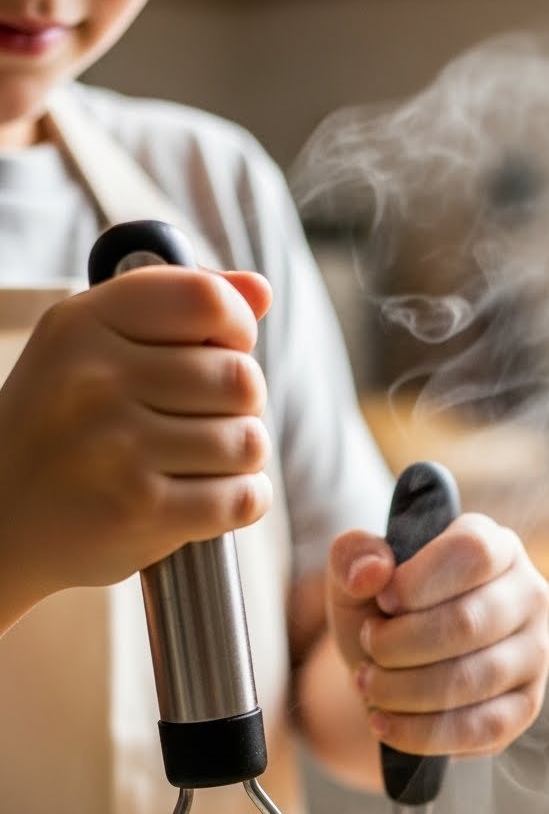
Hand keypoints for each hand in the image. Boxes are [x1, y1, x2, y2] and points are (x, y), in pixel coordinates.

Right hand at [0, 265, 271, 625]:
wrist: (0, 523)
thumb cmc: (59, 431)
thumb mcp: (90, 349)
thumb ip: (176, 307)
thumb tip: (258, 291)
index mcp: (82, 326)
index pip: (207, 301)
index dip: (236, 329)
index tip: (223, 351)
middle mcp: (96, 382)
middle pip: (241, 378)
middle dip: (241, 403)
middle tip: (207, 419)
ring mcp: (118, 450)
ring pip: (248, 440)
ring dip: (242, 456)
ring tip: (204, 461)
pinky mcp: (142, 512)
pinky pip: (242, 497)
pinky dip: (244, 500)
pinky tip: (212, 497)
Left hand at [327, 511, 548, 756]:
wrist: (392, 669)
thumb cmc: (381, 611)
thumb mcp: (355, 575)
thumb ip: (353, 556)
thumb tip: (373, 572)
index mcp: (493, 545)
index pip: (473, 553)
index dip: (419, 581)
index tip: (383, 601)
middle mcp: (528, 594)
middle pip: (470, 622)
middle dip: (400, 644)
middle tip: (368, 649)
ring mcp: (534, 652)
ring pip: (474, 679)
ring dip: (404, 690)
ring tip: (368, 685)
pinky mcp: (526, 705)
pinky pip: (480, 727)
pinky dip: (421, 732)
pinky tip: (383, 722)